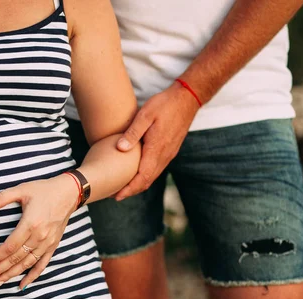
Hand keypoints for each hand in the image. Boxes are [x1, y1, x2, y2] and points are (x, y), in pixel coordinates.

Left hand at [0, 174, 78, 289]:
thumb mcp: (22, 189)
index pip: (10, 247)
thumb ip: (2, 198)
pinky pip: (42, 264)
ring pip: (27, 264)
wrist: (69, 193)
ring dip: (12, 275)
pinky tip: (22, 285)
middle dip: (0, 271)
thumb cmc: (44, 190)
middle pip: (17, 259)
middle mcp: (39, 237)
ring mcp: (47, 243)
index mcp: (30, 224)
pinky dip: (33, 276)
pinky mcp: (53, 245)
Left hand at [114, 80, 199, 199]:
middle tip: (114, 195)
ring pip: (152, 176)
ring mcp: (168, 154)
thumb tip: (120, 149)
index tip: (116, 196)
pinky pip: (156, 169)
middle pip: (146, 181)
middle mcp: (164, 156)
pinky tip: (135, 173)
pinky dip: (144, 176)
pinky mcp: (169, 150)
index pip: (142, 178)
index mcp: (157, 150)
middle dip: (130, 191)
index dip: (128, 189)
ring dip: (137, 184)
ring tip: (122, 187)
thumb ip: (133, 133)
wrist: (188, 99)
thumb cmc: (165, 104)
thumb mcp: (145, 115)